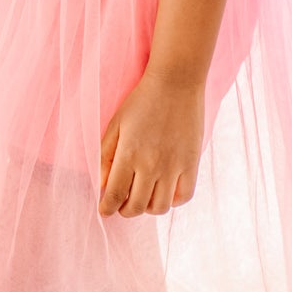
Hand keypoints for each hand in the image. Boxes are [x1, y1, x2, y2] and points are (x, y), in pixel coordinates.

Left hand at [98, 66, 204, 217]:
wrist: (176, 81)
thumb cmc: (142, 100)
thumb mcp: (116, 124)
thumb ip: (105, 156)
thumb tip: (101, 185)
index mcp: (129, 154)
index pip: (114, 196)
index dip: (106, 208)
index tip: (105, 210)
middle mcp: (151, 164)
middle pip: (136, 207)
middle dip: (125, 210)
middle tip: (123, 203)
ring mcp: (174, 165)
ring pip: (159, 207)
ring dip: (148, 207)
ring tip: (144, 195)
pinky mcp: (191, 162)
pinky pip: (183, 196)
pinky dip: (173, 200)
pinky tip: (165, 189)